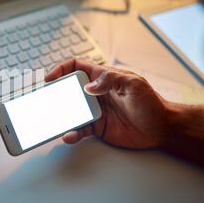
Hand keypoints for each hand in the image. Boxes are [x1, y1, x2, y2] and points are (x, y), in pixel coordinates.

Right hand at [45, 59, 169, 148]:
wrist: (160, 128)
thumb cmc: (150, 102)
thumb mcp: (133, 84)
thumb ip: (111, 80)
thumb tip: (88, 86)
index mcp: (102, 78)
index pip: (76, 67)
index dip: (61, 69)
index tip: (50, 78)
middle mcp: (94, 93)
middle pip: (68, 89)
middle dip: (54, 93)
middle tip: (43, 100)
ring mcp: (94, 110)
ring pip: (70, 111)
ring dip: (60, 116)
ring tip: (52, 121)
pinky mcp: (96, 127)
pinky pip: (79, 129)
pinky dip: (72, 133)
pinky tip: (69, 135)